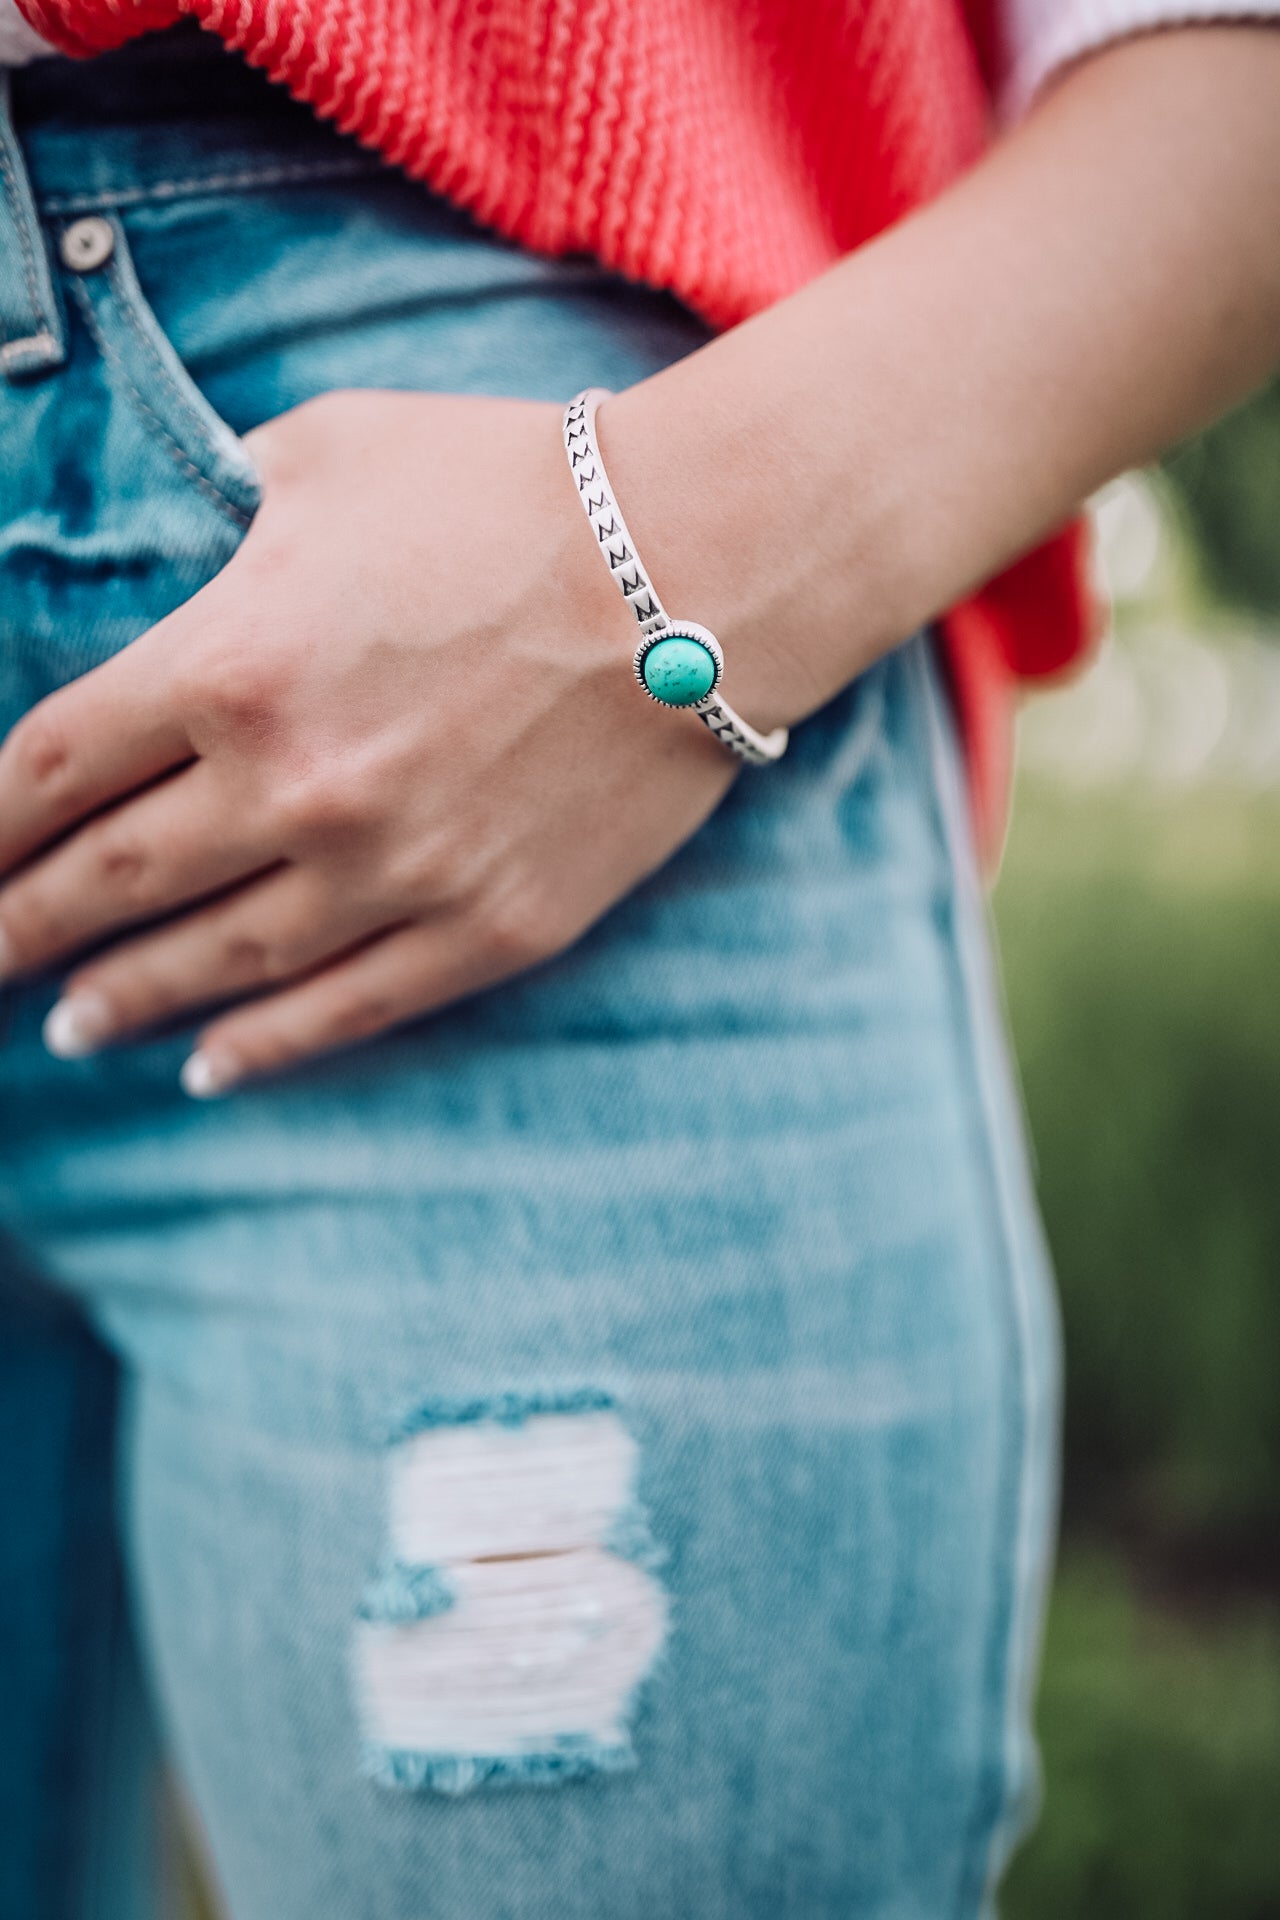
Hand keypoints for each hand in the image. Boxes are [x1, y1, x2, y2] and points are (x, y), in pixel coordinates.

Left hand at [0, 389, 736, 1092]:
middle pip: (106, 883)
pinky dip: (265, 1046)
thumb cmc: (514, 487)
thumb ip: (228, 507)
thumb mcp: (333, 449)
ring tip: (67, 1026)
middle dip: (16, 929)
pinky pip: (347, 1009)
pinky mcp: (484, 927)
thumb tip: (188, 544)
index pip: (50, 771)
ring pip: (214, 963)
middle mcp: (290, 789)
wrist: (706, 568)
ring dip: (122, 999)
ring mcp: (391, 874)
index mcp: (230, 663)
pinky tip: (207, 1068)